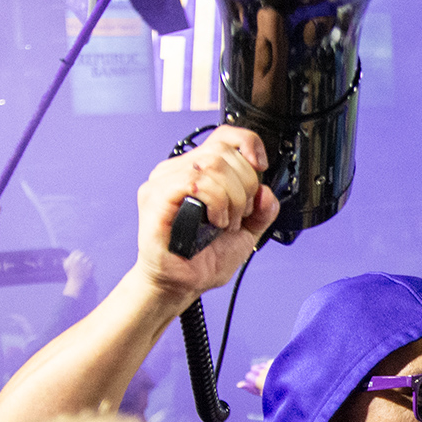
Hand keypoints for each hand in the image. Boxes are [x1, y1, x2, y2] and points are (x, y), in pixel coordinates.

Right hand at [62, 249, 93, 296]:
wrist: (76, 284)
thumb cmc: (71, 276)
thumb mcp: (66, 268)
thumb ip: (65, 261)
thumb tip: (62, 257)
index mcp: (71, 259)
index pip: (76, 252)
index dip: (78, 254)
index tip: (80, 258)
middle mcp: (77, 260)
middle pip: (83, 254)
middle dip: (83, 257)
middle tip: (84, 262)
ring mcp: (84, 263)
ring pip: (88, 258)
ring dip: (87, 261)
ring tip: (86, 267)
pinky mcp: (90, 267)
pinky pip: (92, 263)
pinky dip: (91, 266)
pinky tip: (89, 269)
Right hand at [134, 127, 278, 304]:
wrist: (182, 285)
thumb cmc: (203, 259)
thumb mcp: (247, 232)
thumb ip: (262, 210)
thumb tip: (266, 191)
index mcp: (197, 171)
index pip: (223, 136)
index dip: (248, 144)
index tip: (260, 166)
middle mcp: (178, 171)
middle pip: (223, 151)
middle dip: (244, 186)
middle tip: (239, 214)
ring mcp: (164, 182)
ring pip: (211, 164)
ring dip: (230, 198)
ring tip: (225, 223)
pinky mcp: (155, 197)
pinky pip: (193, 181)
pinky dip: (214, 202)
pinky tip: (214, 221)